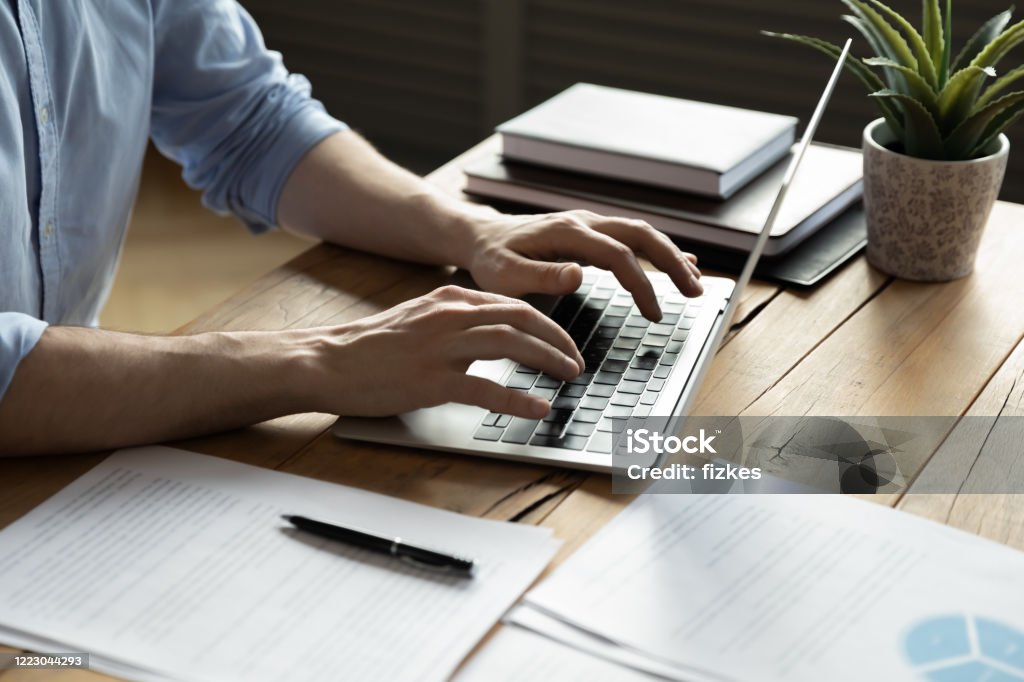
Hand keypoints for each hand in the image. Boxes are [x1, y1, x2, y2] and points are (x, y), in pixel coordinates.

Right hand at [305, 285, 584, 418]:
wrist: (327, 360)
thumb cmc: (370, 347)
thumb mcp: (418, 319)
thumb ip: (455, 322)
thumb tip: (493, 334)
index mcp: (449, 301)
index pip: (513, 304)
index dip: (547, 323)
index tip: (564, 341)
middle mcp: (450, 317)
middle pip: (522, 319)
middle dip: (558, 339)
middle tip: (576, 361)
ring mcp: (441, 348)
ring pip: (511, 345)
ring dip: (548, 360)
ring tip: (569, 376)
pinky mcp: (431, 380)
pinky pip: (486, 388)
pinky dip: (518, 399)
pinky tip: (538, 409)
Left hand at [466, 210, 702, 320]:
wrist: (481, 236)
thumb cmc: (491, 260)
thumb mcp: (505, 275)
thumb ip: (541, 276)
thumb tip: (578, 275)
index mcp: (566, 232)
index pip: (618, 255)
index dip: (641, 284)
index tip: (655, 313)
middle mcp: (583, 221)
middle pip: (641, 234)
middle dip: (672, 262)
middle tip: (696, 292)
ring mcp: (589, 224)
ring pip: (641, 233)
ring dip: (670, 255)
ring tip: (694, 283)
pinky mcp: (590, 232)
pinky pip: (631, 237)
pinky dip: (658, 250)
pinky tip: (681, 261)